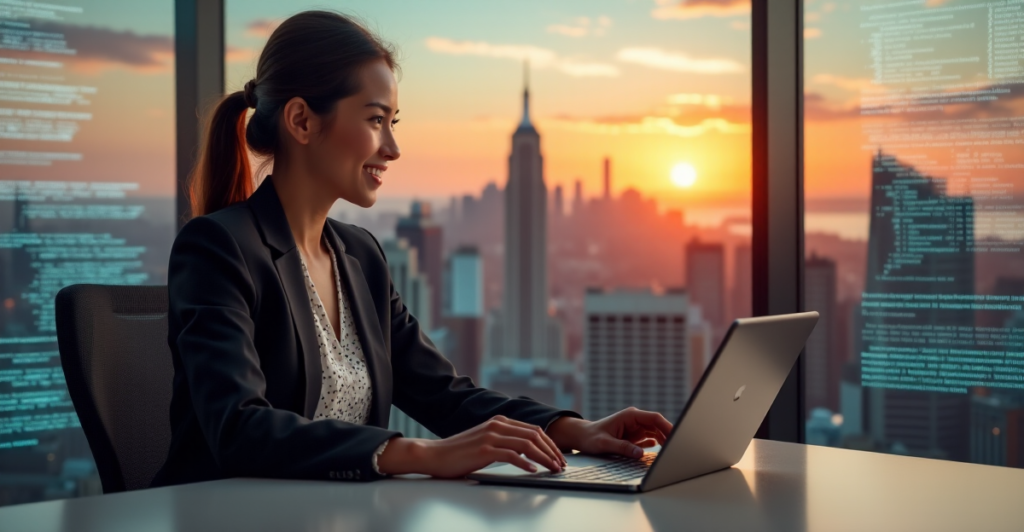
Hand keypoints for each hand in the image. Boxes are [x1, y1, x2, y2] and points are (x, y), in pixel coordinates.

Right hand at [376, 415, 565, 477]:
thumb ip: (505, 442)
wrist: (436, 454)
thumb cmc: (461, 452)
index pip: (534, 430)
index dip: (550, 444)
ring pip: (527, 444)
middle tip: (561, 464)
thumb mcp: (487, 442)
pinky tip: (533, 470)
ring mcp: (491, 436)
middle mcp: (497, 425)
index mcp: (500, 421)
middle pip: (535, 435)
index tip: (559, 456)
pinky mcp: (484, 449)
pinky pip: (512, 455)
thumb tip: (528, 453)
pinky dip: (526, 463)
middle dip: (552, 451)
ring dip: (544, 458)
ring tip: (553, 469)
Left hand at [546, 407, 673, 458]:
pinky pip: (650, 439)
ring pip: (656, 432)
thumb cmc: (591, 437)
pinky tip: (661, 452)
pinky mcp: (635, 436)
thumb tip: (640, 453)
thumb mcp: (605, 443)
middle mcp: (635, 420)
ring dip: (664, 441)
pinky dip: (657, 445)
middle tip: (677, 447)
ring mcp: (636, 428)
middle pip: (658, 425)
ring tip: (671, 452)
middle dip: (668, 435)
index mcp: (630, 416)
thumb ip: (623, 447)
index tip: (676, 435)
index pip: (654, 418)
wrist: (582, 437)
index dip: (666, 426)